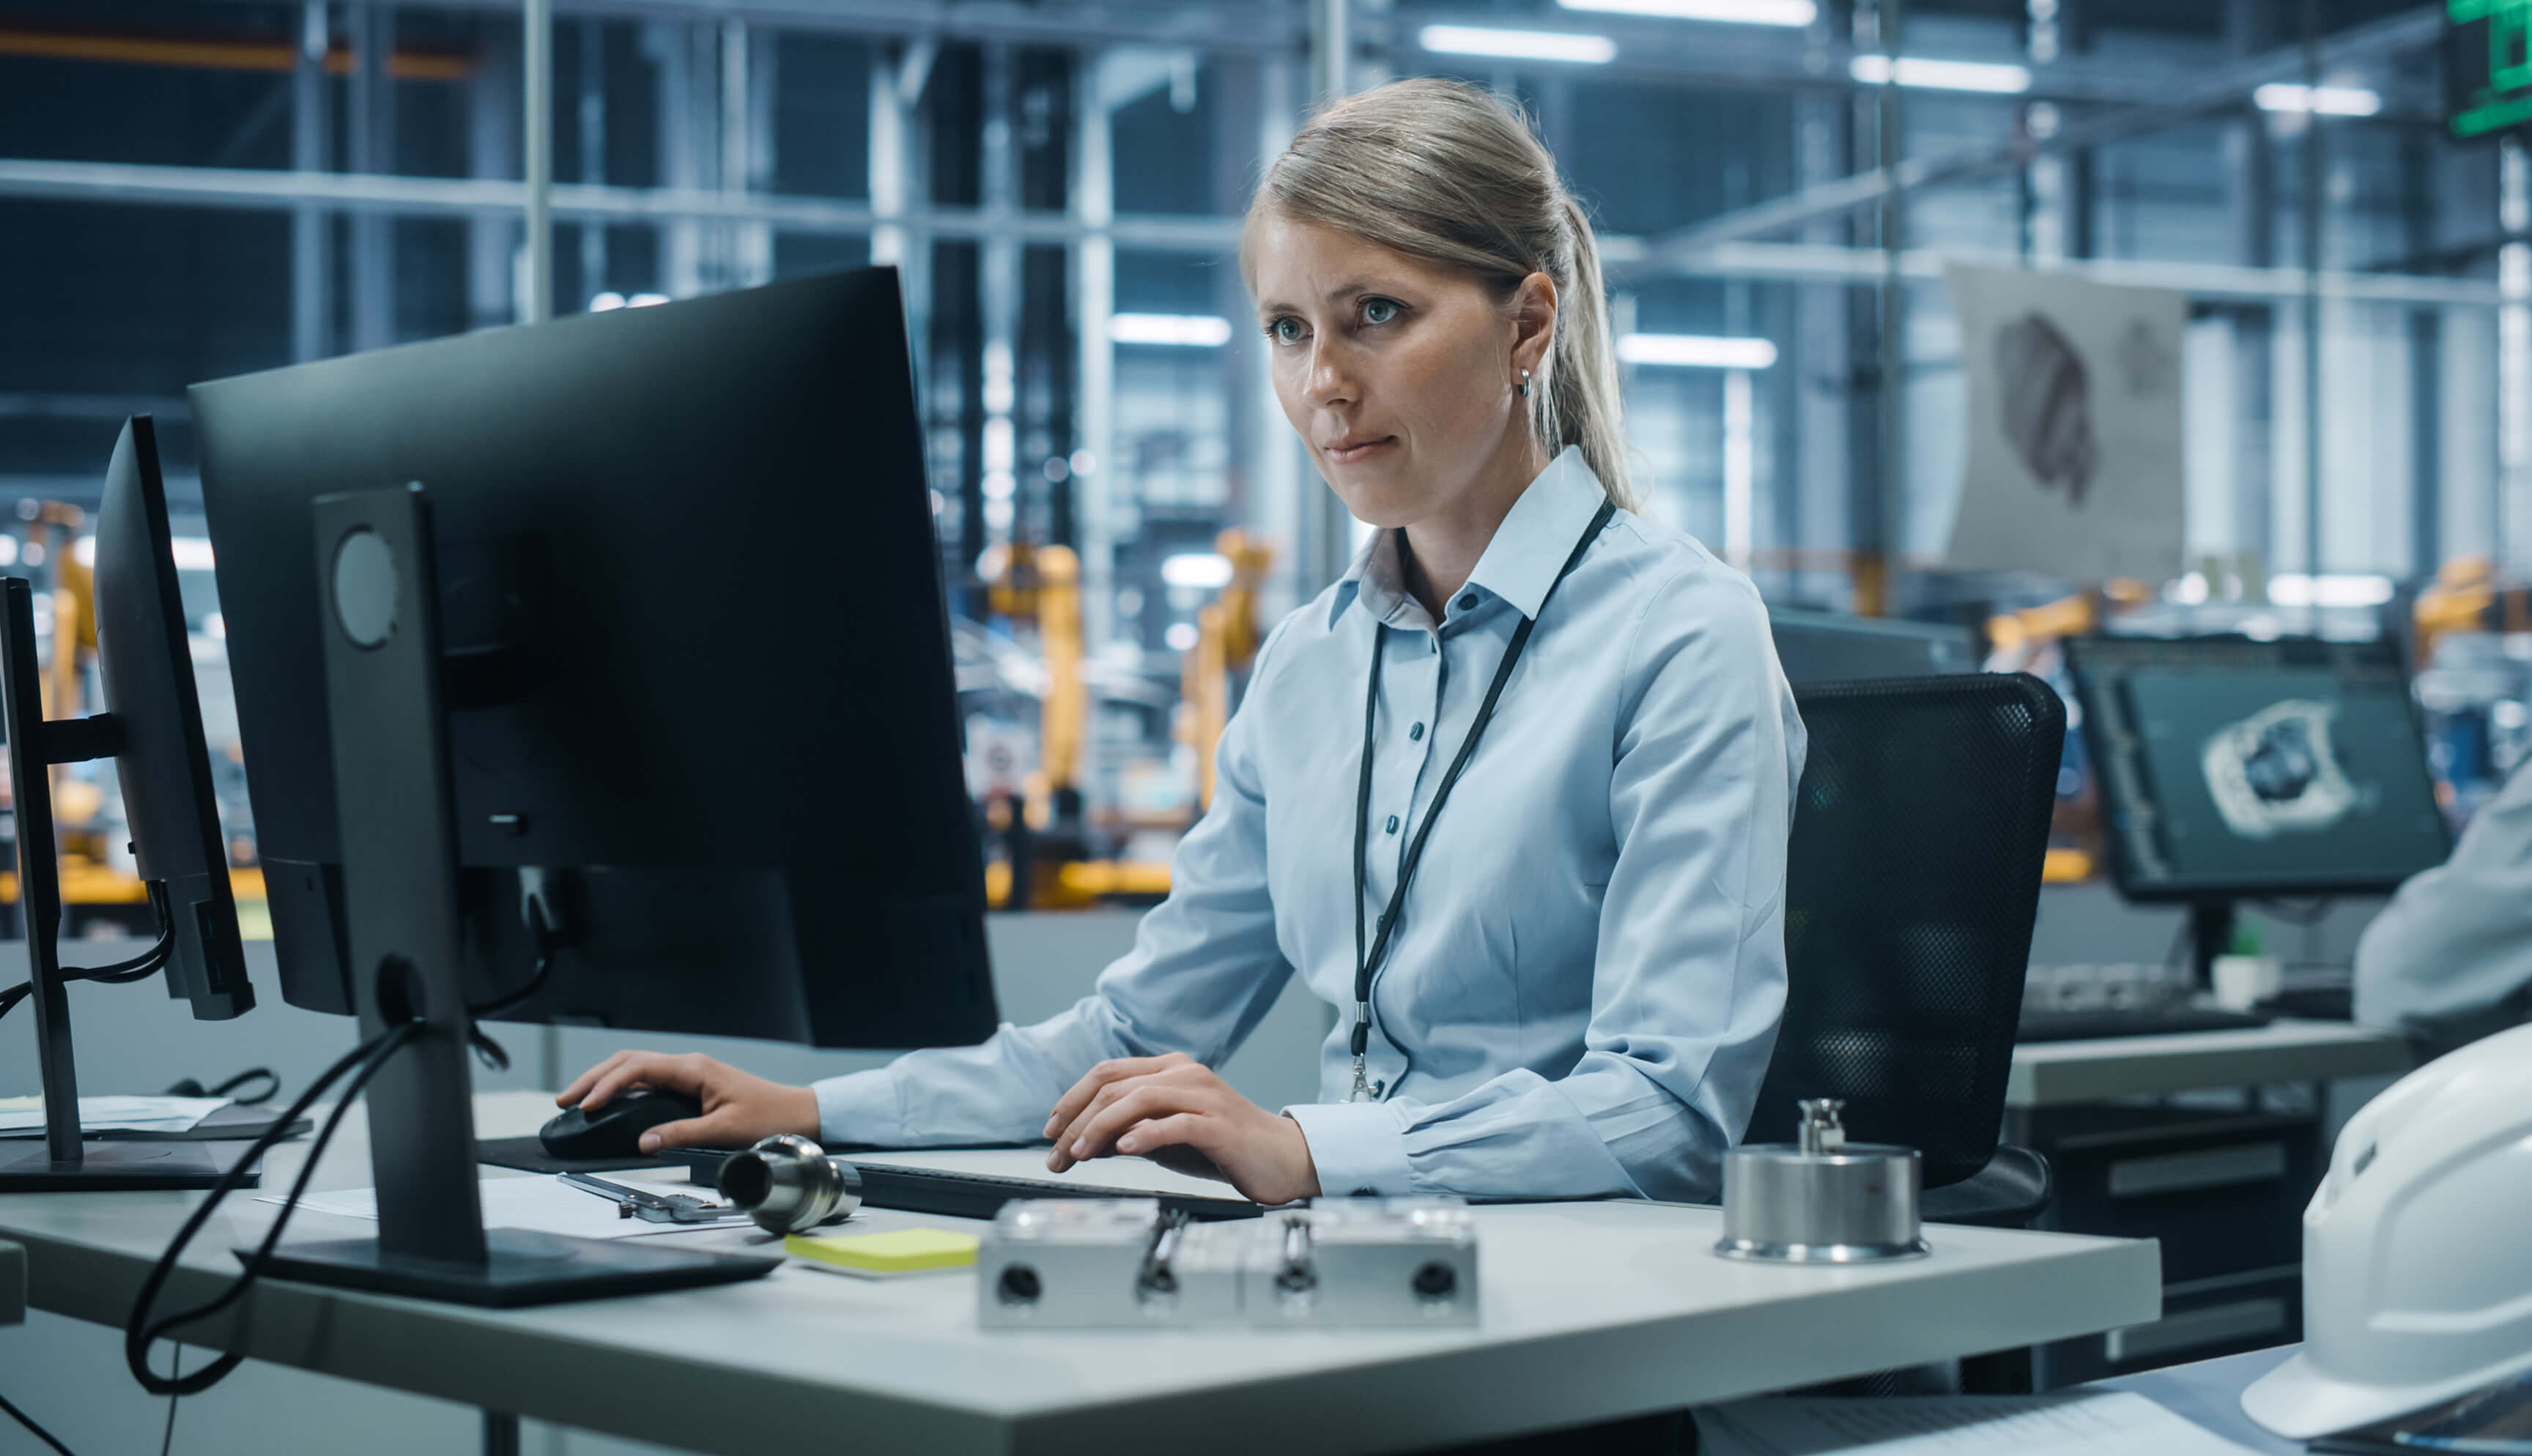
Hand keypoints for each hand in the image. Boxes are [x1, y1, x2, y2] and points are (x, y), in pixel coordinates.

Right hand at [556, 1050, 818, 1153]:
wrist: (798, 1114)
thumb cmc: (769, 1118)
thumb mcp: (724, 1131)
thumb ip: (681, 1135)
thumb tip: (643, 1142)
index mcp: (694, 1069)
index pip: (639, 1068)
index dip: (608, 1086)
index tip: (586, 1105)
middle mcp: (689, 1066)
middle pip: (630, 1062)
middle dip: (595, 1078)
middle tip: (566, 1100)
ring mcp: (690, 1073)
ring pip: (637, 1068)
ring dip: (606, 1081)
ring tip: (579, 1100)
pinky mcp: (692, 1085)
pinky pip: (649, 1079)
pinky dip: (624, 1088)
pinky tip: (610, 1102)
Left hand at [1042, 1053, 1321, 1205]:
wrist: (1282, 1159)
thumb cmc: (1224, 1147)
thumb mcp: (1166, 1139)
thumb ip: (1129, 1133)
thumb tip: (1084, 1142)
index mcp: (1171, 1070)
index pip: (1107, 1073)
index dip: (1071, 1099)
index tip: (1050, 1131)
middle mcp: (1185, 1074)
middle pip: (1115, 1085)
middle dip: (1076, 1120)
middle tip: (1057, 1153)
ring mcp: (1203, 1096)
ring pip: (1138, 1099)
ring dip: (1100, 1127)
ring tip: (1080, 1153)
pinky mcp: (1219, 1124)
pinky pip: (1175, 1123)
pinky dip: (1145, 1135)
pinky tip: (1125, 1149)